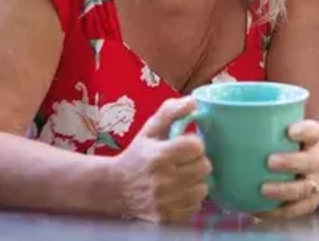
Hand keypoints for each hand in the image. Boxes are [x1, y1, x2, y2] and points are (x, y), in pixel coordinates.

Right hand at [109, 97, 211, 223]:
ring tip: (183, 176)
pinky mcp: (167, 216)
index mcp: (159, 156)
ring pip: (203, 188)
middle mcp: (164, 180)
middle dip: (197, 161)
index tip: (185, 145)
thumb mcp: (150, 130)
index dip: (194, 144)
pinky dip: (191, 198)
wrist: (114, 187)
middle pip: (204, 167)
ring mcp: (166, 201)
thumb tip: (194, 101)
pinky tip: (180, 191)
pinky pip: (195, 206)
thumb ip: (171, 112)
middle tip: (185, 161)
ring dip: (196, 181)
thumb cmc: (137, 155)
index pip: (196, 147)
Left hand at [256, 119, 318, 219]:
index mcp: (308, 141)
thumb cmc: (278, 149)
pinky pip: (293, 211)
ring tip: (263, 189)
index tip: (288, 130)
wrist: (301, 174)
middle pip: (311, 161)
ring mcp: (312, 184)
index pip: (313, 132)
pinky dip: (276, 212)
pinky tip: (257, 210)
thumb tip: (209, 119)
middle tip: (269, 161)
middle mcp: (314, 162)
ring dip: (285, 189)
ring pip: (305, 188)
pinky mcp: (305, 205)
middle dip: (292, 161)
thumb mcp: (272, 135)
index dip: (305, 130)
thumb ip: (247, 128)